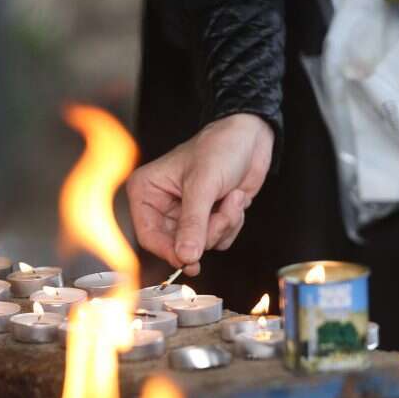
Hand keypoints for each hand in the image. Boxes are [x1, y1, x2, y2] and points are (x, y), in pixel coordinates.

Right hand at [126, 114, 273, 276]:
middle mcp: (162, 206)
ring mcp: (186, 214)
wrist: (251, 137)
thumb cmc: (220, 147)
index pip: (148, 236)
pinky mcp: (207, 219)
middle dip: (206, 233)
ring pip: (201, 245)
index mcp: (147, 191)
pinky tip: (235, 200)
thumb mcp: (203, 185)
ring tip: (231, 198)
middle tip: (221, 215)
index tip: (189, 259)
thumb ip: (193, 223)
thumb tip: (185, 257)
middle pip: (176, 246)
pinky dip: (231, 224)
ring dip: (222, 225)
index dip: (168, 251)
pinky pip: (218, 240)